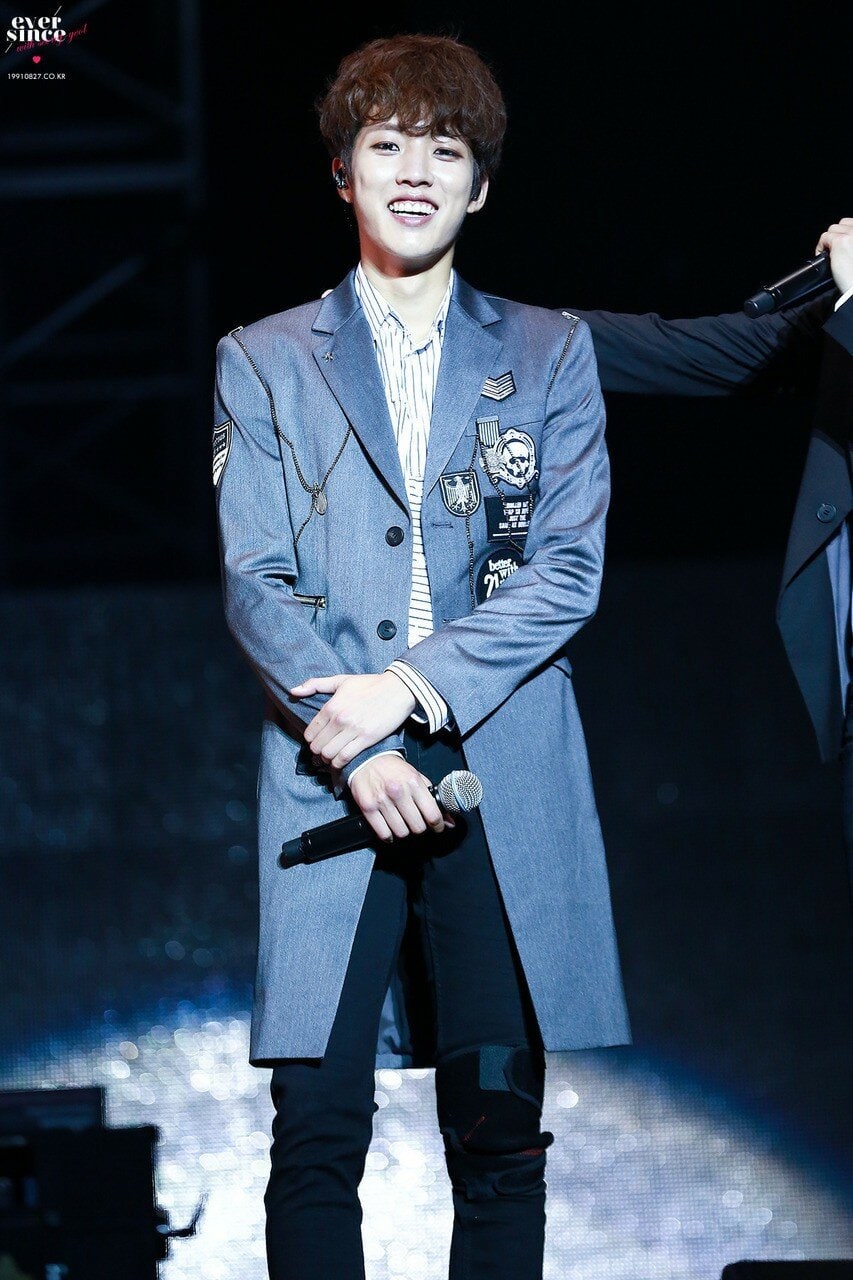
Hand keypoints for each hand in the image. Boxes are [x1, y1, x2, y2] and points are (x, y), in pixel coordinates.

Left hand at [291, 672, 416, 769]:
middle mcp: (340, 719)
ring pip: (329, 754)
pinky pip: (345, 757)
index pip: (310, 732)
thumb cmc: (369, 684)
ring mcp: (353, 730)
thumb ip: (315, 685)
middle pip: (318, 746)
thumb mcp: (341, 680)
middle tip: (322, 751)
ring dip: (327, 759)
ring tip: (330, 757)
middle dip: (317, 751)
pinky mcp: (367, 739)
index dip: (310, 740)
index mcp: (331, 706)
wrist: (398, 689)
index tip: (316, 741)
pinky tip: (340, 761)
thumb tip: (292, 691)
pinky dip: (339, 763)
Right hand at [349, 753, 452, 842]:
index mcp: (414, 782)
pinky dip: (388, 836)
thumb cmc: (394, 770)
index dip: (438, 826)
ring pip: (401, 832)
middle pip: (418, 827)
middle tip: (417, 823)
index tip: (437, 827)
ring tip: (402, 824)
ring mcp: (382, 801)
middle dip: (420, 828)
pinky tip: (390, 831)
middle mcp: (398, 792)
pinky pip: (384, 833)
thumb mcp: (416, 777)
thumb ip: (432, 798)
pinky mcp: (368, 808)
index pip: (432, 814)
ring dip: (404, 832)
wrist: (368, 760)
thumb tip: (449, 821)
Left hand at [816, 217, 852, 295]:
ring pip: (833, 229)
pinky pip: (824, 237)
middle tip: (834, 250)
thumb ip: (852, 246)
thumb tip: (843, 244)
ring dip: (828, 241)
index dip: (845, 233)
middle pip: (843, 223)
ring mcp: (852, 234)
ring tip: (829, 255)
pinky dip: (820, 247)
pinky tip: (823, 258)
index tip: (841, 244)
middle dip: (836, 235)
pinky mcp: (840, 241)